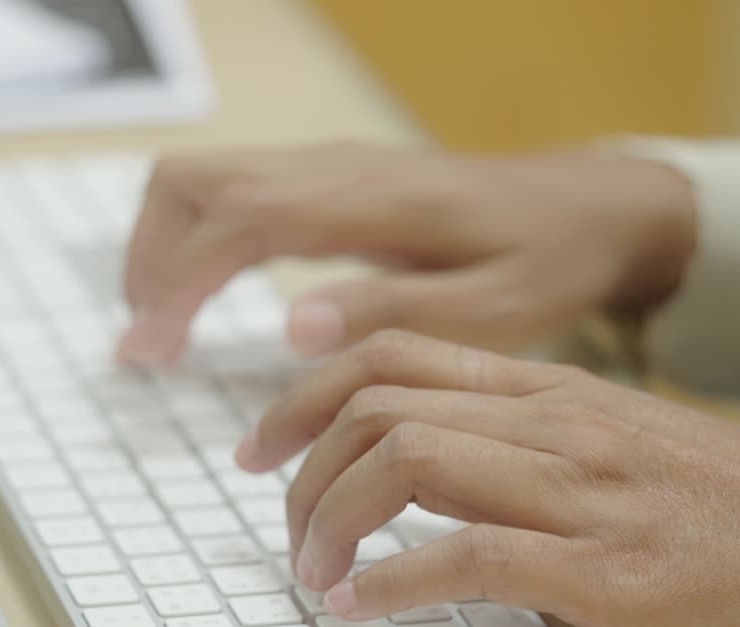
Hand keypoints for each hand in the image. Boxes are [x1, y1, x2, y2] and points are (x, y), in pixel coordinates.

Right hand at [118, 142, 694, 365]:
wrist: (592, 206)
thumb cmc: (550, 261)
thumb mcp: (495, 309)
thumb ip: (393, 313)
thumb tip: (291, 325)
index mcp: (370, 202)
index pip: (236, 222)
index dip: (177, 282)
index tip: (147, 348)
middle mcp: (335, 169)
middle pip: (192, 183)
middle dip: (148, 260)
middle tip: (148, 344)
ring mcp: (329, 165)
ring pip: (201, 178)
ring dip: (162, 246)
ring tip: (162, 325)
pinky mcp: (331, 177)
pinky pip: (230, 188)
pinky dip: (193, 236)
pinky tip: (201, 292)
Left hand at [236, 330, 739, 626]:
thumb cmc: (717, 494)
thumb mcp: (607, 434)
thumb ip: (513, 434)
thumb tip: (412, 463)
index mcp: (545, 387)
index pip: (392, 354)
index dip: (303, 392)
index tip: (263, 444)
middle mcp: (548, 422)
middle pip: (377, 404)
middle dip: (300, 462)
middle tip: (277, 519)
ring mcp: (575, 489)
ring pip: (407, 463)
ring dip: (331, 519)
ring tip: (311, 570)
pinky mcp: (602, 567)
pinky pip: (470, 556)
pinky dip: (395, 580)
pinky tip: (365, 605)